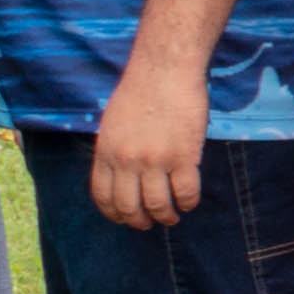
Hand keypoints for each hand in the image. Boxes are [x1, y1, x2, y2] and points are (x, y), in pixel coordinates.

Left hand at [88, 52, 205, 230]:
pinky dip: (188, 202)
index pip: (103, 196)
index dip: (114, 214)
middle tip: (150, 223)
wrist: (165, 70)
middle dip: (139, 221)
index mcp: (106, 152)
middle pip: (129, 206)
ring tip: (172, 217)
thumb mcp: (113, 124)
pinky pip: (186, 191)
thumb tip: (122, 174)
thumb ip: (114, 150)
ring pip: (158, 205)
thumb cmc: (141, 91)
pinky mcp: (184, 156)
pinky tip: (190, 202)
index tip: (125, 218)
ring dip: (165, 216)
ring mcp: (155, 160)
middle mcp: (126, 161)